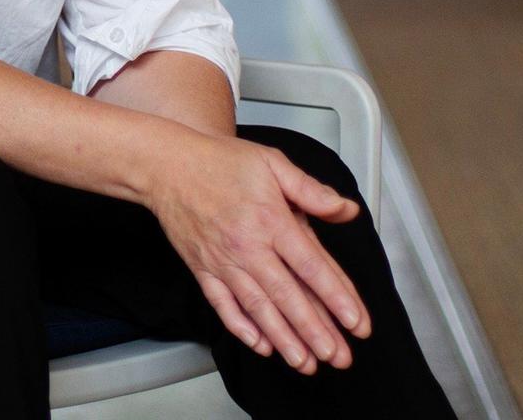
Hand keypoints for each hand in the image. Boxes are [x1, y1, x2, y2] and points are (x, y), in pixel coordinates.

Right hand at [142, 126, 373, 374]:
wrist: (167, 165)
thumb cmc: (218, 161)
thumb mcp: (271, 163)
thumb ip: (310, 189)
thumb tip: (345, 209)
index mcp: (270, 219)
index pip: (311, 266)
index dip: (337, 297)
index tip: (356, 321)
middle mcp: (247, 246)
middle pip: (288, 296)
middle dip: (316, 330)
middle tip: (339, 356)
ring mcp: (222, 261)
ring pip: (258, 308)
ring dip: (285, 339)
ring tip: (306, 362)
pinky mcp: (202, 269)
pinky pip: (223, 305)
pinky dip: (241, 328)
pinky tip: (260, 344)